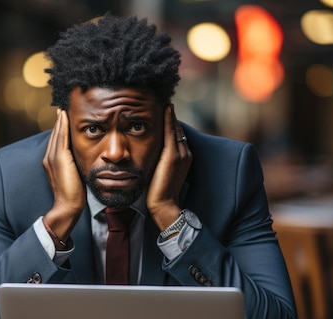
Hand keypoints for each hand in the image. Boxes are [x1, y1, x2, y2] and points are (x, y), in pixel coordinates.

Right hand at [42, 109, 85, 244]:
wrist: (67, 206)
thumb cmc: (74, 195)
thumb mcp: (76, 175)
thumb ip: (76, 165)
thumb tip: (87, 156)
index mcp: (53, 161)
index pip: (58, 139)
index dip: (61, 127)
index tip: (66, 115)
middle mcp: (50, 157)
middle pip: (56, 133)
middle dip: (60, 119)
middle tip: (64, 105)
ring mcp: (53, 157)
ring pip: (57, 132)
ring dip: (60, 119)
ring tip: (64, 106)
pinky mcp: (59, 158)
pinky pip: (61, 137)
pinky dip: (62, 125)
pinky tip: (65, 115)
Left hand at [147, 104, 192, 230]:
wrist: (164, 205)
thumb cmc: (158, 193)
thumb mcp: (159, 172)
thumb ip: (158, 160)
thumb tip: (148, 151)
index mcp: (183, 157)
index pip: (176, 134)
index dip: (170, 122)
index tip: (162, 109)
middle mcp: (185, 152)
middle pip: (176, 128)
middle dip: (169, 114)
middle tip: (161, 98)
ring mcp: (181, 153)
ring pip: (175, 127)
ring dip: (169, 113)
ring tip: (162, 99)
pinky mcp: (173, 155)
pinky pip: (171, 132)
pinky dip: (169, 119)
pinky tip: (165, 108)